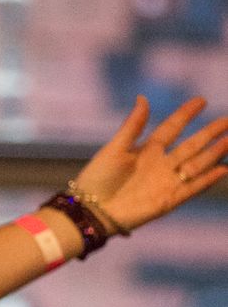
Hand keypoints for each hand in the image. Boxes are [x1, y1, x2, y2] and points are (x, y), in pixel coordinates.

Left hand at [74, 95, 227, 231]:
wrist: (92, 209)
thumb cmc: (98, 178)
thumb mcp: (115, 148)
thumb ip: (133, 126)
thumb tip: (143, 98)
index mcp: (146, 149)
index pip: (172, 128)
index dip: (186, 114)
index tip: (201, 100)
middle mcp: (160, 164)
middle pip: (191, 145)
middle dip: (210, 133)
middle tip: (227, 119)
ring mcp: (166, 182)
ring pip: (197, 164)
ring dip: (214, 152)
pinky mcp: (168, 200)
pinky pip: (192, 188)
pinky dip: (207, 179)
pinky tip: (223, 169)